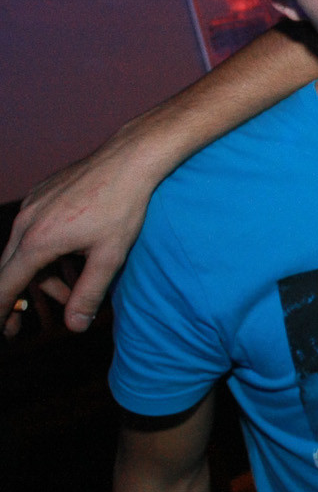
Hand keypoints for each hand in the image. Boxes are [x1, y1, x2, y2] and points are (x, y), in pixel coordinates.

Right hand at [1, 136, 153, 336]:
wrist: (130, 159)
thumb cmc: (123, 206)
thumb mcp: (109, 257)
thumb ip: (88, 294)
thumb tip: (75, 326)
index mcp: (37, 242)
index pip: (5, 286)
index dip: (0, 311)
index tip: (2, 331)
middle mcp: (26, 222)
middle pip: (7, 271)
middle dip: (11, 300)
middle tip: (15, 328)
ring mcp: (32, 206)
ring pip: (23, 252)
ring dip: (41, 276)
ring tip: (68, 293)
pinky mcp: (42, 195)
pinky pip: (33, 232)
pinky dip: (46, 253)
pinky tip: (71, 261)